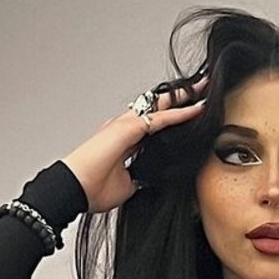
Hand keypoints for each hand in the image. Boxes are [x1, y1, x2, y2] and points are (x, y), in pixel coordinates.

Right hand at [61, 75, 208, 213]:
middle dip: (180, 99)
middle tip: (202, 89)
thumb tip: (153, 180)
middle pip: (159, 108)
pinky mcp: (128, 128)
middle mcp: (125, 127)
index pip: (155, 125)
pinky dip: (180, 114)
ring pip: (161, 106)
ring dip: (184, 99)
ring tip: (204, 88)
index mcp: (125, 140)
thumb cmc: (93, 189)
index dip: (173, 118)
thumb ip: (141, 178)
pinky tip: (197, 109)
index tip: (192, 114)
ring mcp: (126, 125)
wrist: (74, 190)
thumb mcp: (127, 186)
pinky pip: (160, 118)